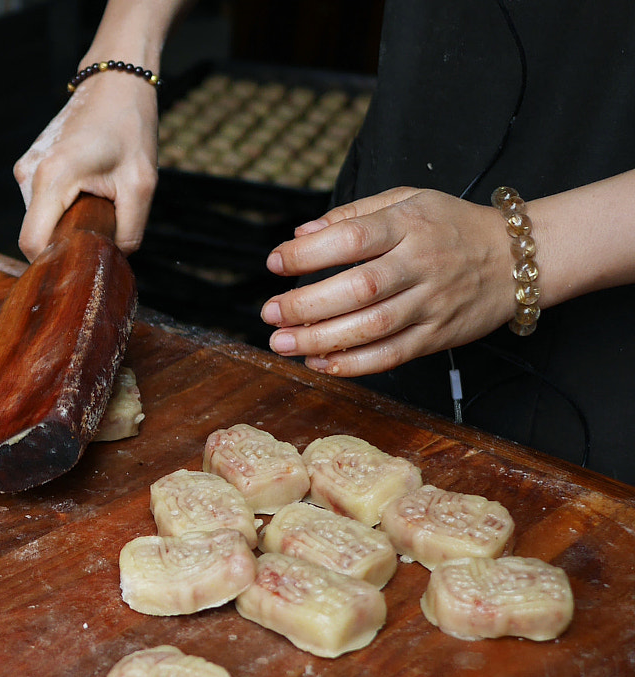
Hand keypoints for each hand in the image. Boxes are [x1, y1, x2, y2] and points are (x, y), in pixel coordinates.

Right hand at [14, 71, 158, 257]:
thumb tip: (113, 259)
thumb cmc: (130, 124)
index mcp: (52, 177)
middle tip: (102, 228)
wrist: (115, 80)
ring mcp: (26, 169)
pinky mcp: (30, 166)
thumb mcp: (142, 184)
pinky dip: (63, 208)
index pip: (33, 244)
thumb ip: (129, 231)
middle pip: (37, 234)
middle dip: (66, 242)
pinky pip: (42, 203)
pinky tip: (87, 191)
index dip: (54, 263)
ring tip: (97, 203)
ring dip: (66, 223)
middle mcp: (29, 174)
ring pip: (40, 219)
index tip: (81, 264)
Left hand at [261, 187, 517, 375]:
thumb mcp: (407, 201)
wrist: (518, 258)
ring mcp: (432, 302)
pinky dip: (352, 364)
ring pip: (371, 326)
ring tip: (282, 342)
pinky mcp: (438, 335)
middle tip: (269, 314)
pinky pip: (391, 355)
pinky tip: (319, 362)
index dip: (307, 254)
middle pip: (358, 288)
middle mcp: (421, 263)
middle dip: (305, 305)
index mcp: (410, 224)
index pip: (352, 238)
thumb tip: (299, 234)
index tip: (275, 262)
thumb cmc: (451, 226)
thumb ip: (353, 215)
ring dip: (320, 340)